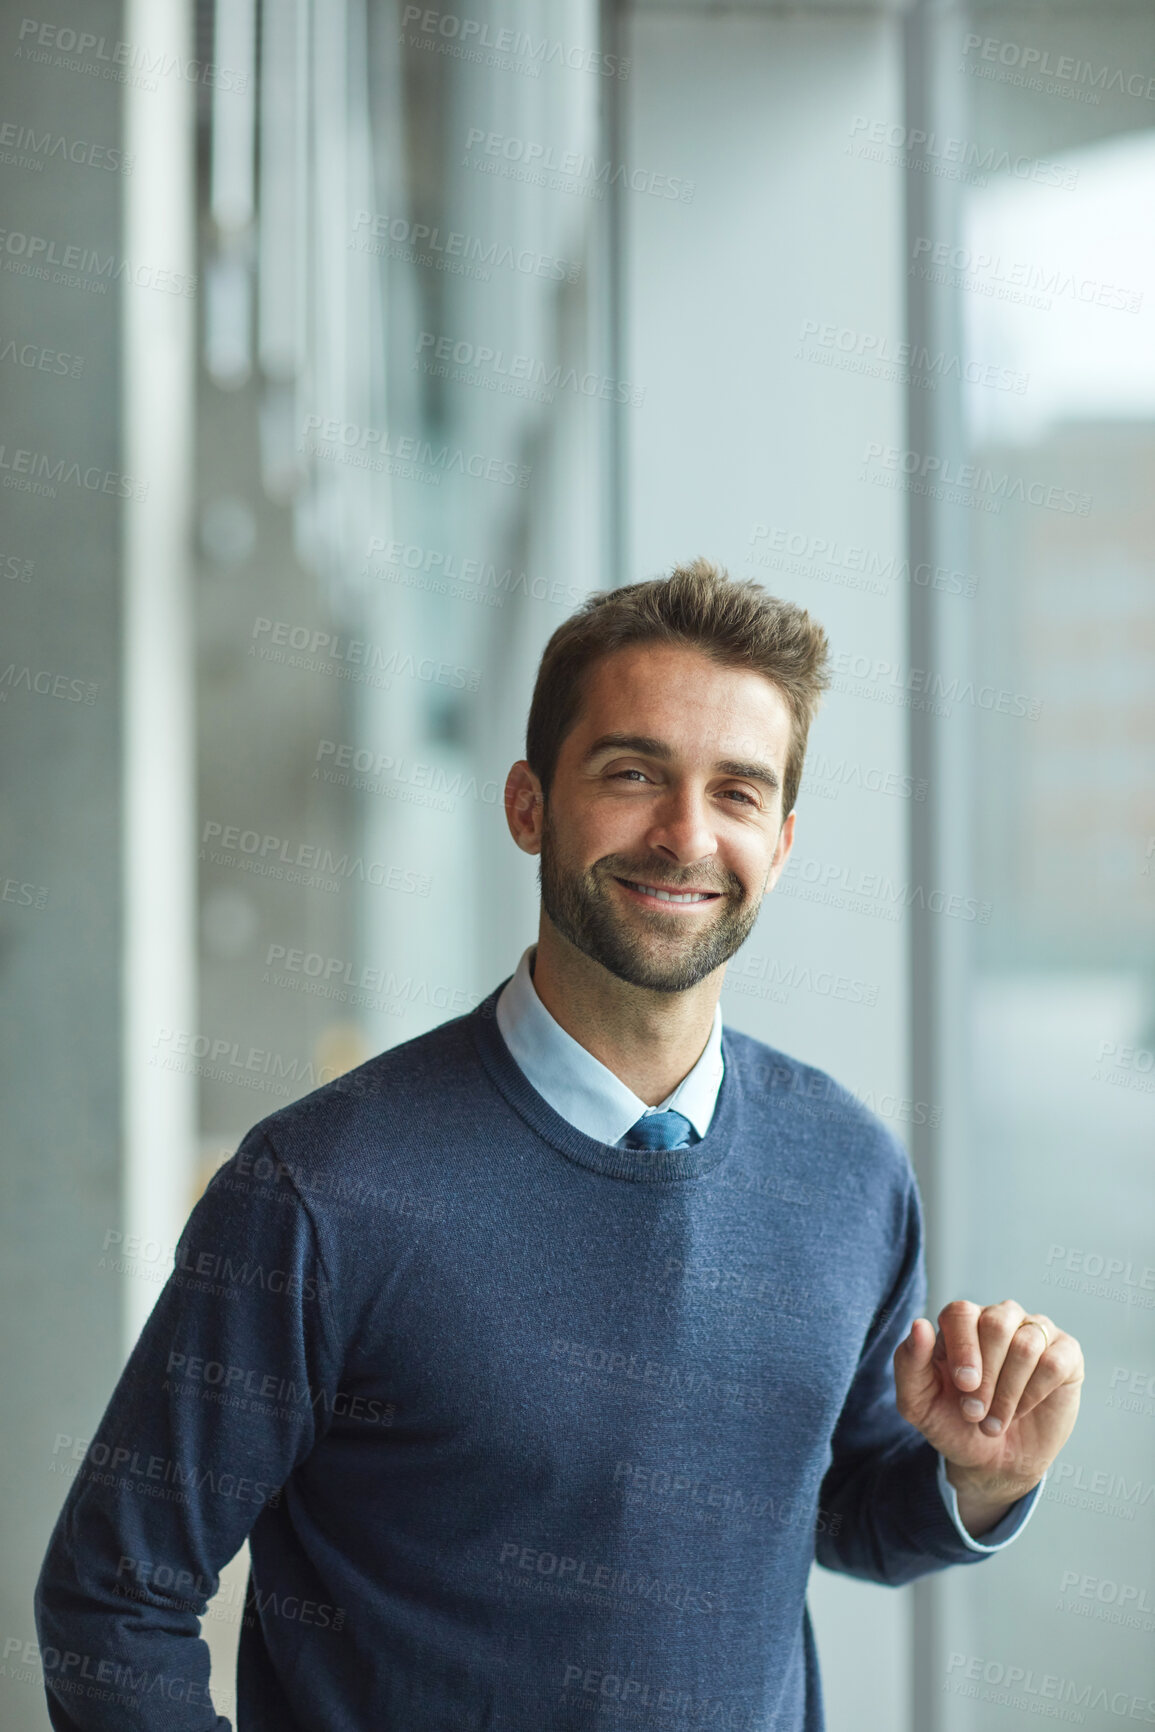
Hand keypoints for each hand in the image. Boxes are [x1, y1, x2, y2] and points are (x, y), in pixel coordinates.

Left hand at [894, 1300, 1083, 1527]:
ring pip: (1027, 1344)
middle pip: (996, 1324)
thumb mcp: (918, 1402)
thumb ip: (909, 1362)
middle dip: (987, 1377)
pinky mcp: (1065, 1353)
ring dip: (1009, 1392)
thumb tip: (919, 1325)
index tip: (964, 1386)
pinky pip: (1055, 1361)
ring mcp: (1034, 1332)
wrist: (992, 1462)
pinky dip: (1036, 1392)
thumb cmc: (952, 1424)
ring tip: (995, 1421)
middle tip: (976, 1413)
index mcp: (961, 1322)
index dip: (964, 1348)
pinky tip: (1023, 1409)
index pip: (962, 1312)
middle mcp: (999, 1318)